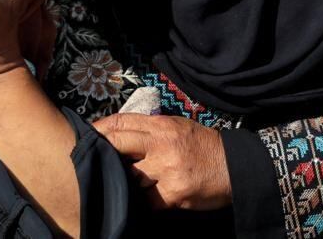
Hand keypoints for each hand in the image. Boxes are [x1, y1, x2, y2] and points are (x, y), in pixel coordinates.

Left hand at [94, 114, 231, 210]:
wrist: (233, 167)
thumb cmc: (203, 146)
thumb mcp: (178, 127)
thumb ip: (151, 129)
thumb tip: (119, 133)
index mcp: (162, 126)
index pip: (122, 122)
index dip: (101, 128)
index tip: (89, 135)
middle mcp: (162, 145)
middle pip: (118, 144)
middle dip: (103, 152)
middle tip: (93, 158)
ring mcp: (167, 170)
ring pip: (130, 176)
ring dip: (126, 180)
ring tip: (123, 182)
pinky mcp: (173, 193)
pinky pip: (147, 200)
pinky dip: (143, 200)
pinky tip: (144, 198)